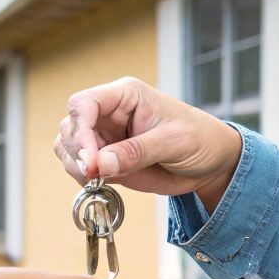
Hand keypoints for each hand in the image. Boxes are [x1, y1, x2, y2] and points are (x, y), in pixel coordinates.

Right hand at [53, 76, 242, 204]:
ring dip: (76, 166)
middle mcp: (109, 113)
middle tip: (95, 173)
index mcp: (125, 95)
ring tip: (101, 178)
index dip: (80, 128)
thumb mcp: (174, 142)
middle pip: (70, 126)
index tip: (89, 156)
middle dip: (77, 151)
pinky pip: (78, 167)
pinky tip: (104, 183)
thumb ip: (136, 152)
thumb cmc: (199, 139)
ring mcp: (104, 137)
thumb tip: (99, 164)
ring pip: (67, 147)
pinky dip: (82, 178)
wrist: (211, 164)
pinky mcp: (105, 159)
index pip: (85, 102)